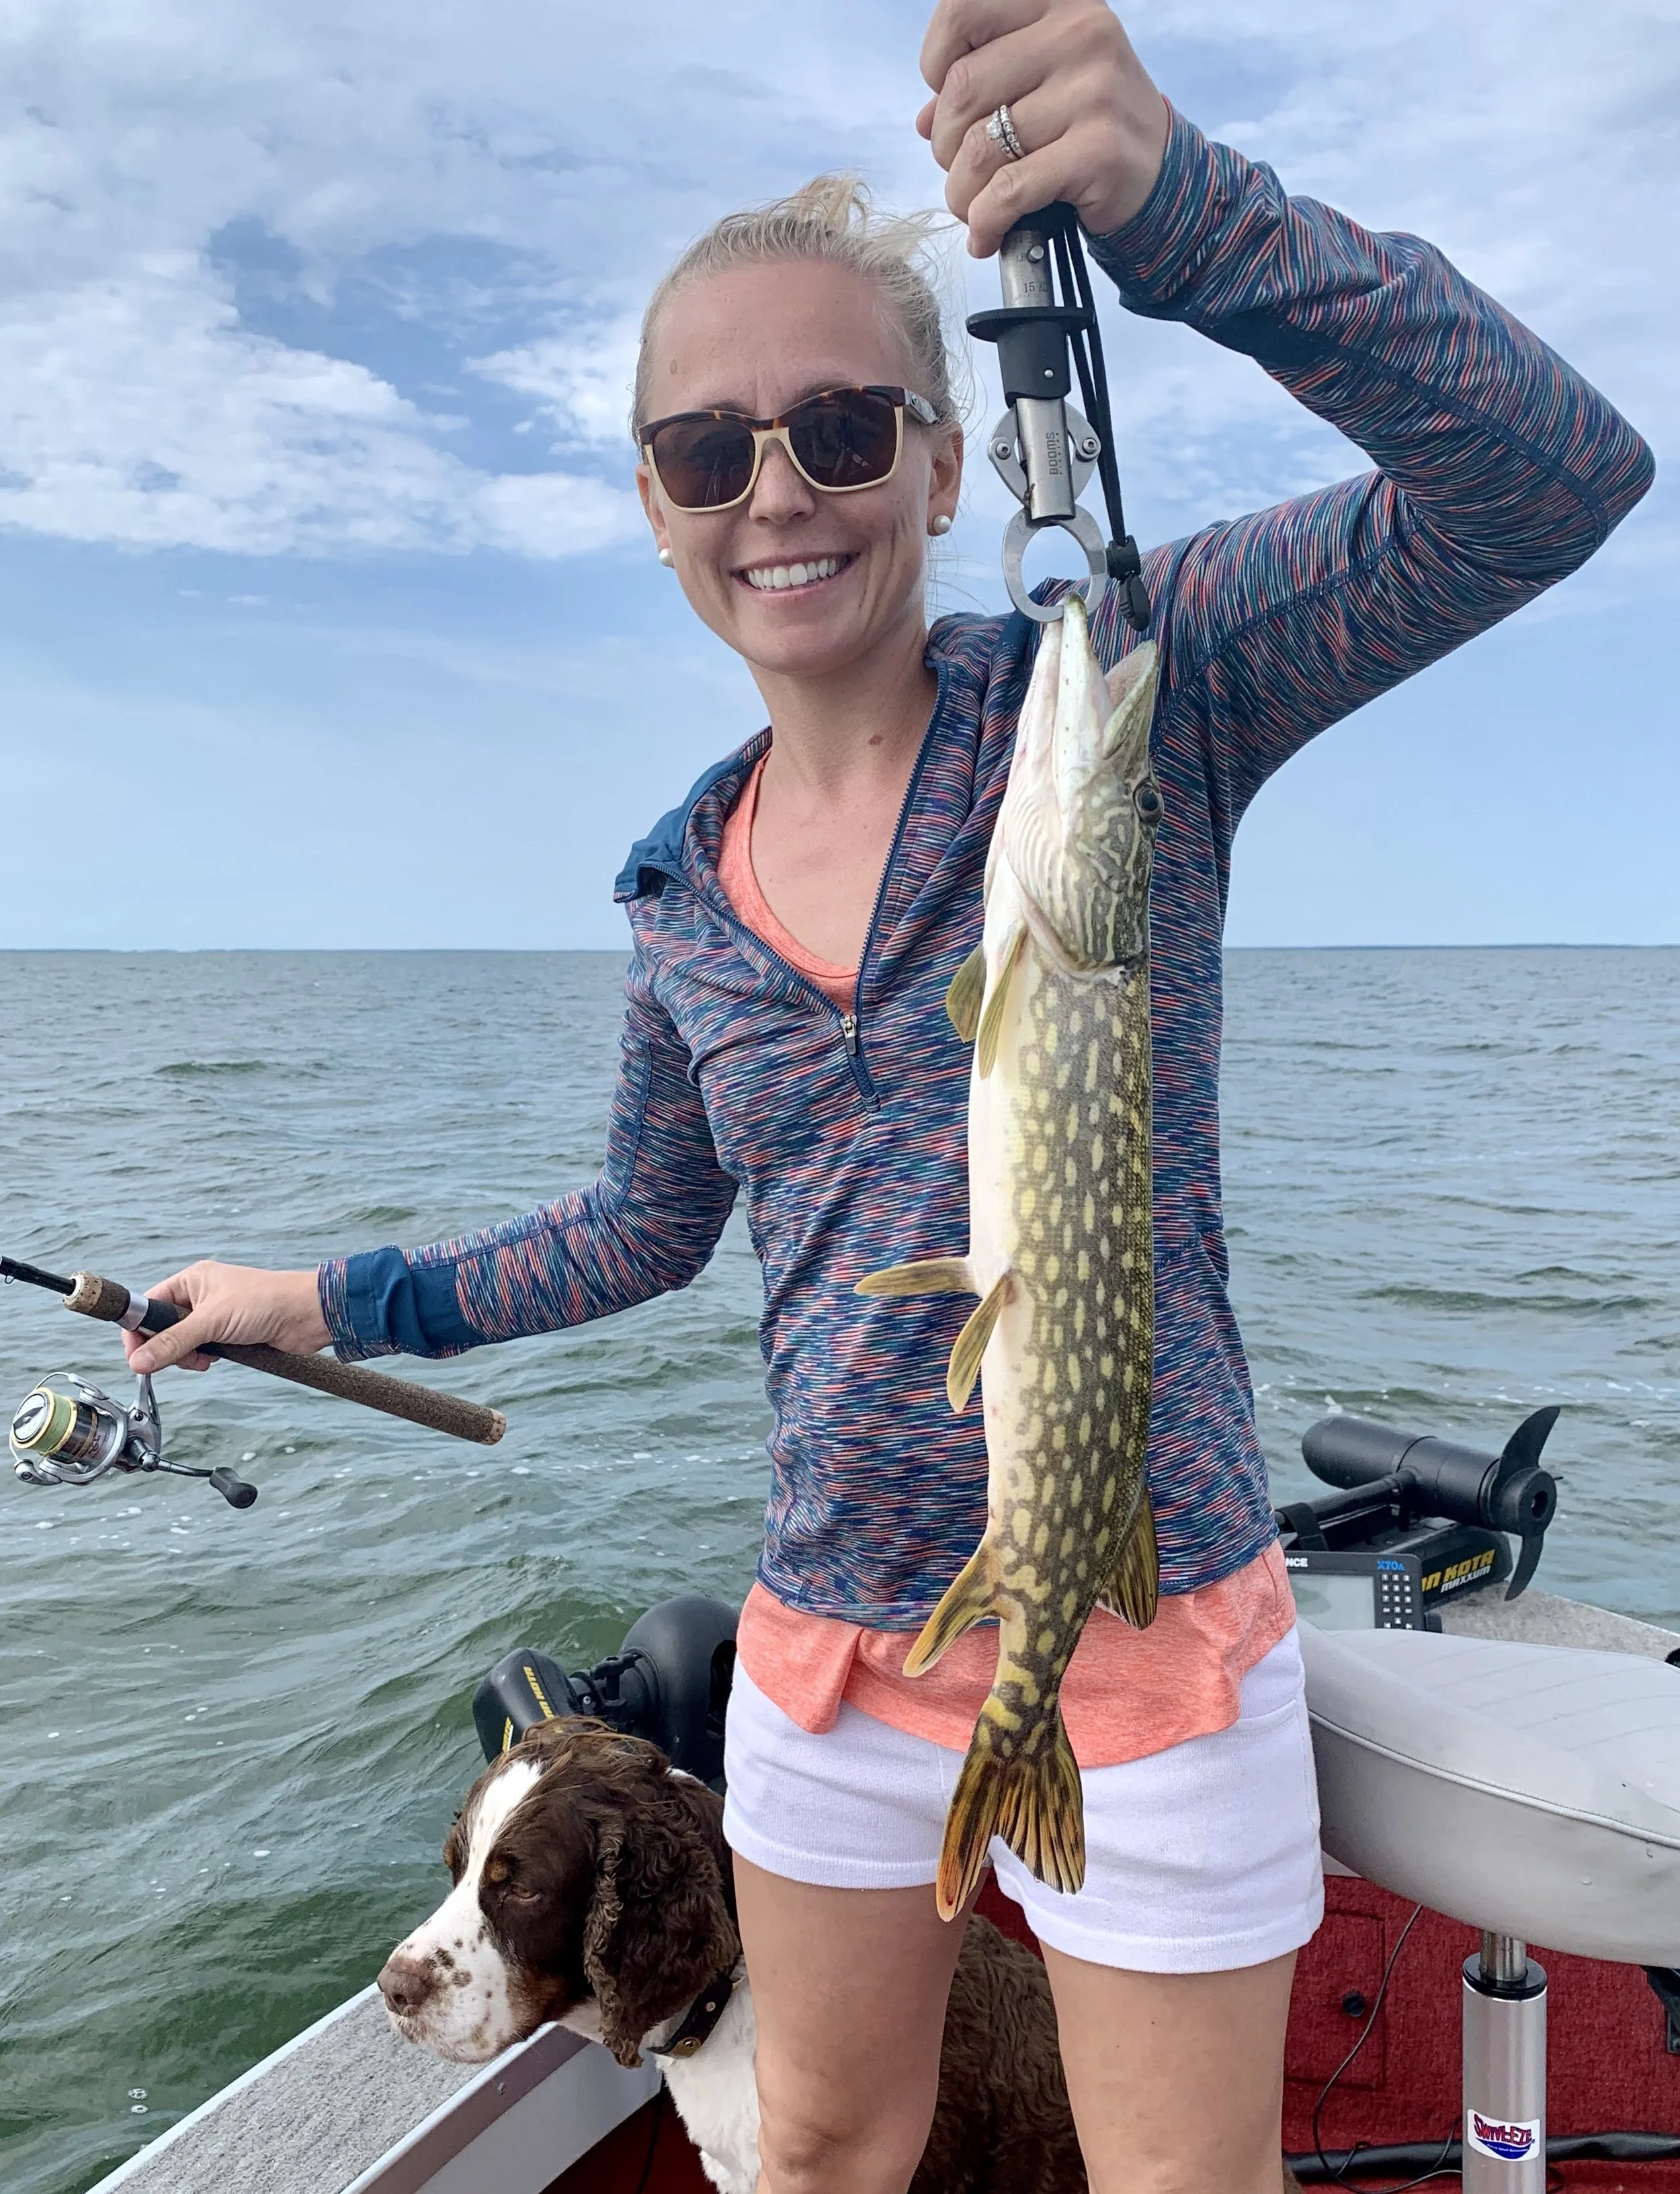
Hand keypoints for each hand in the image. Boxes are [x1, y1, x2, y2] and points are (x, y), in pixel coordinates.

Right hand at [122, 1262, 330, 1374]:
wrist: (307, 1315)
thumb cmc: (265, 1302)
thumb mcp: (212, 1321)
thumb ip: (173, 1342)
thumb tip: (138, 1361)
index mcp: (191, 1281)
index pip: (148, 1306)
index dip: (139, 1331)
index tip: (138, 1356)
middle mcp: (199, 1296)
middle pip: (162, 1328)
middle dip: (169, 1348)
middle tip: (186, 1356)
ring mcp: (214, 1316)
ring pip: (182, 1343)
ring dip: (188, 1356)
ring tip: (207, 1357)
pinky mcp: (228, 1334)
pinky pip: (202, 1350)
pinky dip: (205, 1358)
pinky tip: (217, 1358)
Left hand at [917, 0, 1169, 255]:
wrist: (1160, 175)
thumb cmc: (1087, 124)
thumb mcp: (1041, 83)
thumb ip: (984, 85)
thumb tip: (925, 121)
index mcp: (1060, 3)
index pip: (963, 9)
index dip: (936, 62)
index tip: (948, 101)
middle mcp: (1080, 33)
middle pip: (963, 88)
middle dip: (944, 144)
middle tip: (960, 169)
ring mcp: (1095, 90)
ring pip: (980, 146)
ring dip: (961, 193)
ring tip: (972, 208)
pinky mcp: (1099, 150)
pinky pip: (1009, 191)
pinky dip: (985, 222)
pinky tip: (986, 236)